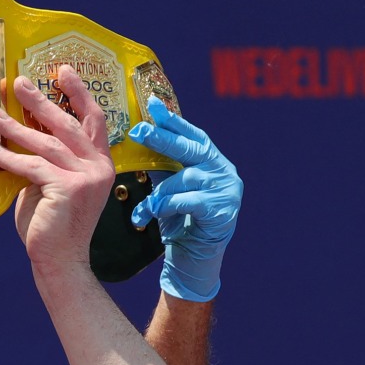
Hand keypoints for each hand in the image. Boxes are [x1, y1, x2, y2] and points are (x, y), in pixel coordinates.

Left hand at [0, 66, 114, 270]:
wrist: (59, 260)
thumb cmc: (51, 223)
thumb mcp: (53, 184)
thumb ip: (47, 160)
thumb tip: (21, 130)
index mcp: (101, 163)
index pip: (94, 119)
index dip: (79, 93)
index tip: (62, 70)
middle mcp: (98, 167)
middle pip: (68, 124)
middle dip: (41, 100)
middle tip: (18, 81)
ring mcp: (86, 178)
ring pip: (47, 143)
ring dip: (16, 126)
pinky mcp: (68, 188)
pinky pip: (32, 166)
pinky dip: (9, 158)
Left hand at [129, 96, 241, 301]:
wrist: (195, 260)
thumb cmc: (181, 221)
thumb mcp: (170, 188)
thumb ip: (162, 166)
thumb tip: (138, 138)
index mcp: (211, 162)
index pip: (192, 135)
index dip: (173, 120)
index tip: (153, 104)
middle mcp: (223, 172)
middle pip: (191, 149)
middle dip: (163, 139)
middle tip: (138, 130)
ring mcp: (226, 191)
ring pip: (186, 179)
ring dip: (159, 192)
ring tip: (142, 207)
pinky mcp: (222, 212)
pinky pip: (188, 202)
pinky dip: (166, 207)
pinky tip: (150, 215)